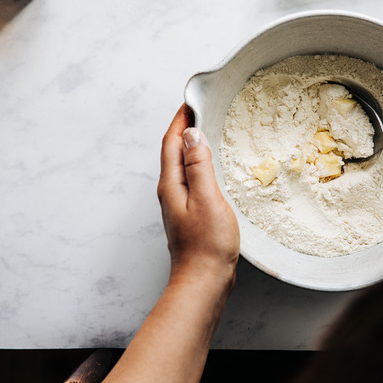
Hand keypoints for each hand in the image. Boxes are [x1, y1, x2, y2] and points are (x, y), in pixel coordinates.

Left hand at [157, 104, 239, 286]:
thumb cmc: (207, 244)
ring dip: (191, 146)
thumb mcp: (207, 198)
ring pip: (181, 166)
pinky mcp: (190, 214)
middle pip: (173, 151)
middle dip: (184, 128)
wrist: (204, 281)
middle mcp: (170, 192)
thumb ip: (198, 165)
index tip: (191, 101)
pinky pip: (191, 180)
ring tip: (207, 131)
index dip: (180, 120)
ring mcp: (179, 204)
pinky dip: (199, 165)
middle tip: (201, 110)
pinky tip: (212, 167)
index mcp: (171, 184)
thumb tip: (191, 134)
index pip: (171, 142)